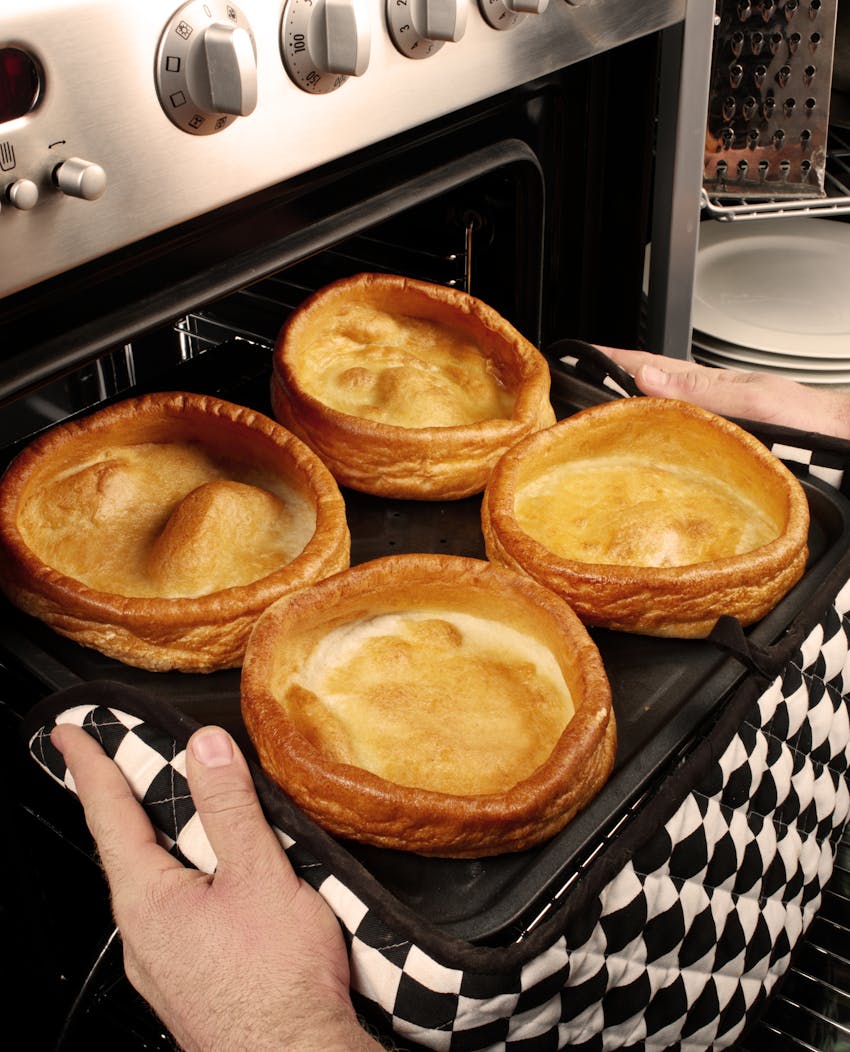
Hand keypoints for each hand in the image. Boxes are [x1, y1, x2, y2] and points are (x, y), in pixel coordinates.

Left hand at [50, 722, 382, 1051]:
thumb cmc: (277, 983)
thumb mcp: (258, 875)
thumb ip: (229, 808)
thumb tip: (207, 748)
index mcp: (149, 900)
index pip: (110, 816)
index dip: (91, 767)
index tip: (70, 734)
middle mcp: (142, 936)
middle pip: (124, 850)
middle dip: (118, 803)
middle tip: (108, 762)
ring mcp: (162, 965)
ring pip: (151, 886)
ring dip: (154, 843)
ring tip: (165, 813)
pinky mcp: (189, 983)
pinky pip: (174, 915)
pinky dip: (180, 880)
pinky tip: (212, 882)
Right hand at [600, 346, 849, 439]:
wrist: (836, 437)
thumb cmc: (804, 420)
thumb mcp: (750, 401)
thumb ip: (700, 390)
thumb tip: (648, 379)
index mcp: (709, 385)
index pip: (650, 365)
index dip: (613, 360)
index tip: (581, 354)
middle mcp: (708, 399)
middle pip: (650, 384)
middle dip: (612, 379)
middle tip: (579, 381)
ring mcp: (714, 416)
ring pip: (662, 406)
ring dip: (630, 403)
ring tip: (602, 407)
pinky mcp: (722, 436)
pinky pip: (677, 428)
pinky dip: (654, 427)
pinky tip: (649, 437)